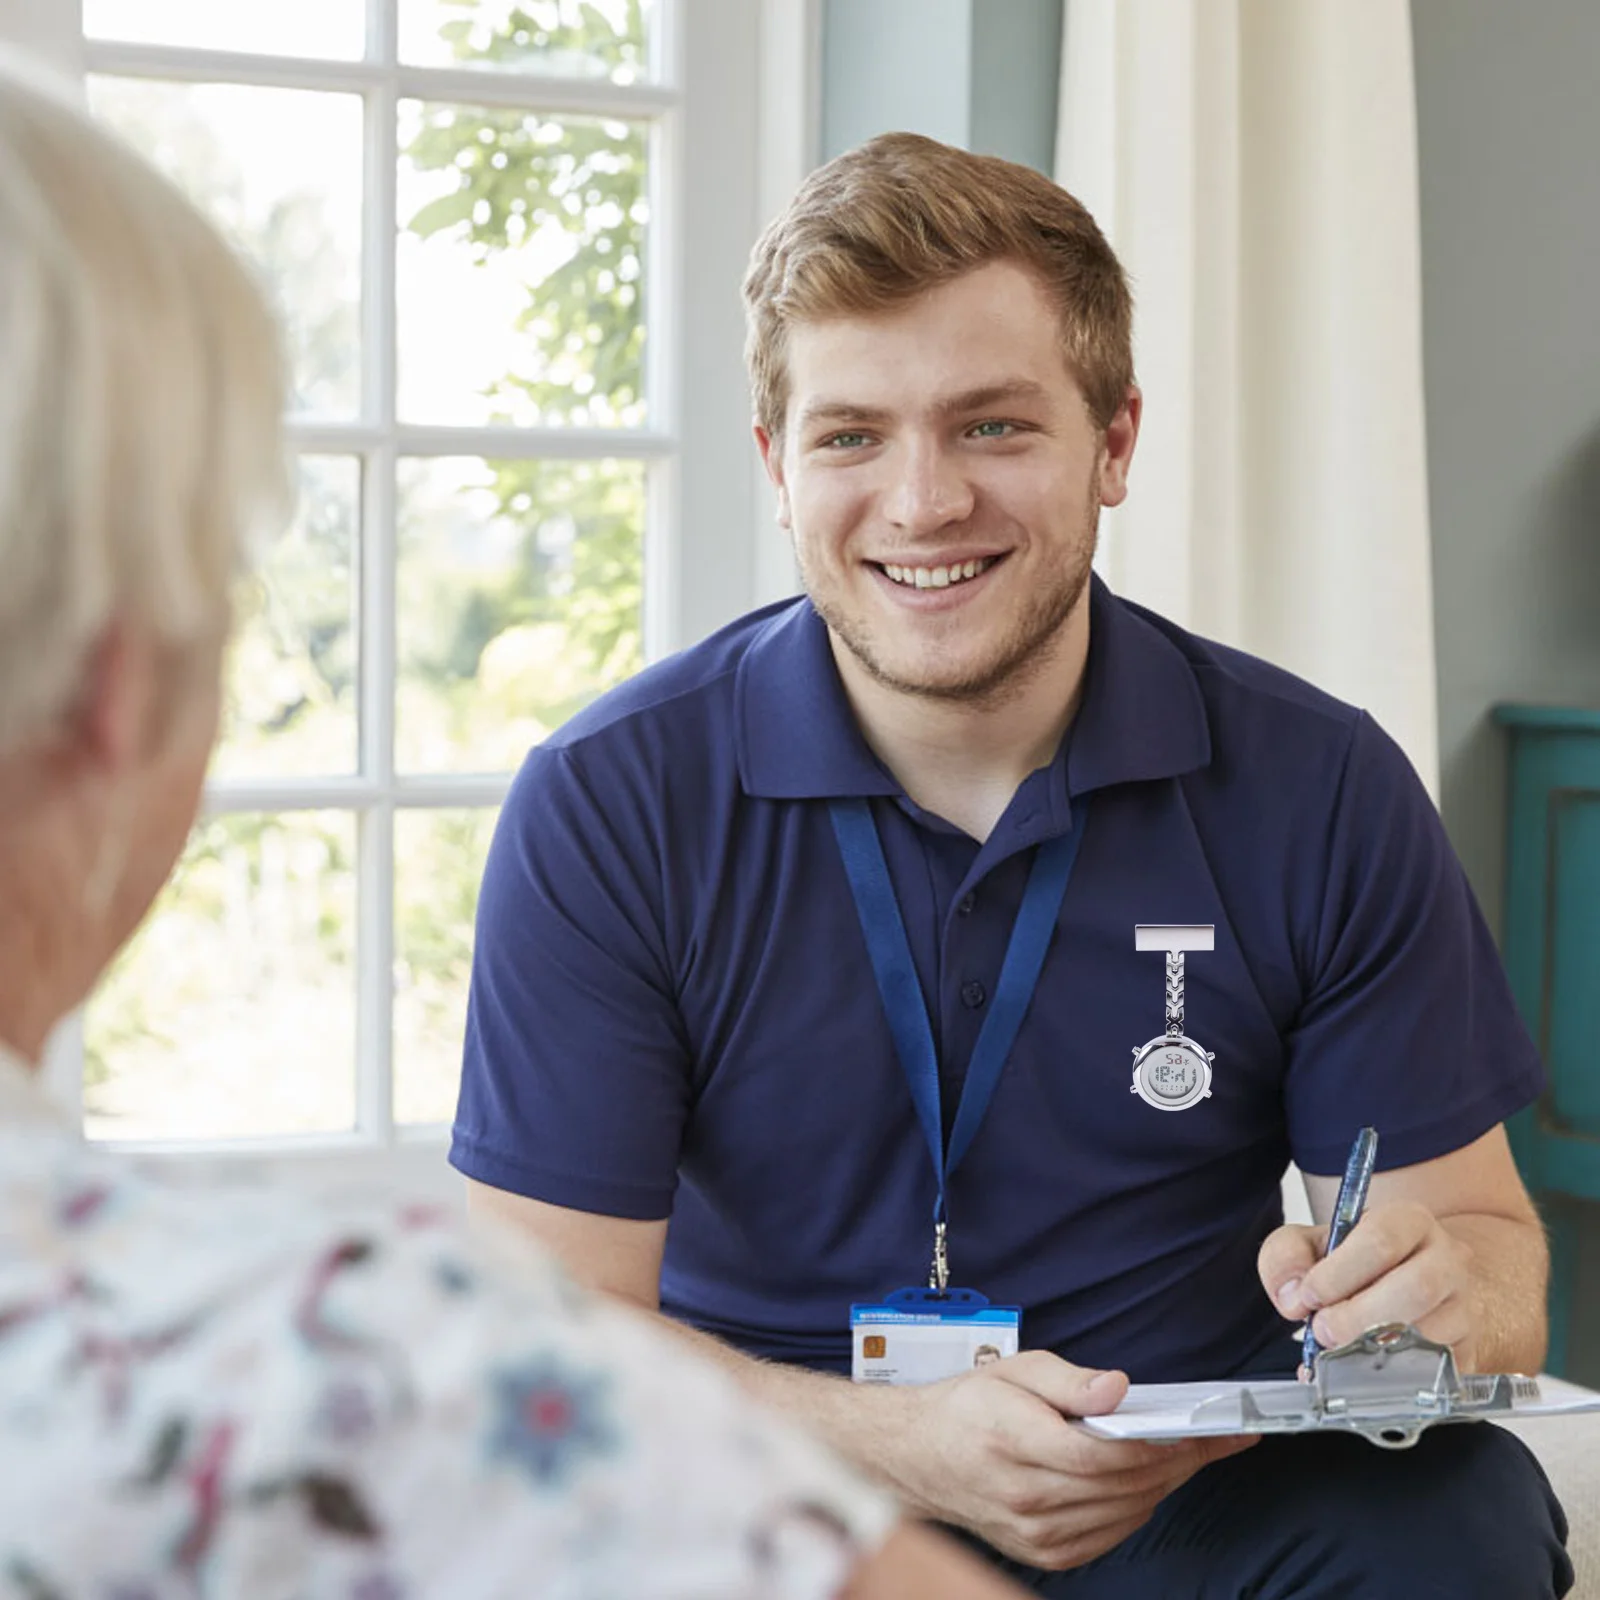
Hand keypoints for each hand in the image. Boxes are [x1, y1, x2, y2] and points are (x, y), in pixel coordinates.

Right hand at [890, 1351, 1256, 1570]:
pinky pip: (1111, 1533)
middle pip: (1124, 1484)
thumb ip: (1069, 1381)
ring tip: (1188, 1453)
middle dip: (1178, 1459)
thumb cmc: (969, 1407)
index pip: (1105, 1454)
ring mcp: (1037, 1534)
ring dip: (1164, 1483)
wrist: (919, 1459)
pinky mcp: (1045, 1554)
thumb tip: (1120, 1389)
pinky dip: (1138, 1506)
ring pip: (1125, 1511)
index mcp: (1016, 1443)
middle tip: (1214, 1437)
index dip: (1159, 1442)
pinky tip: (1147, 1480)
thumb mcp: (1014, 1370)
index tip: (1200, 1426)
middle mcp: (1028, 1497)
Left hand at [1259, 1202, 1477, 1372]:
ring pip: (1434, 1334)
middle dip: (1358, 1316)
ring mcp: (1464, 1309)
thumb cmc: (1358, 1263)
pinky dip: (1396, 1379)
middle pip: (1417, 1287)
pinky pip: (1440, 1373)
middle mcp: (1447, 1260)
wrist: (1412, 1286)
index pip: (1381, 1239)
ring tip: (1341, 1350)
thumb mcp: (1312, 1243)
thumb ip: (1287, 1257)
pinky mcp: (1468, 1354)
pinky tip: (1365, 1373)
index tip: (1308, 1297)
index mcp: (1408, 1221)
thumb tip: (1292, 1297)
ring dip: (1377, 1350)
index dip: (1338, 1273)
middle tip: (1323, 1331)